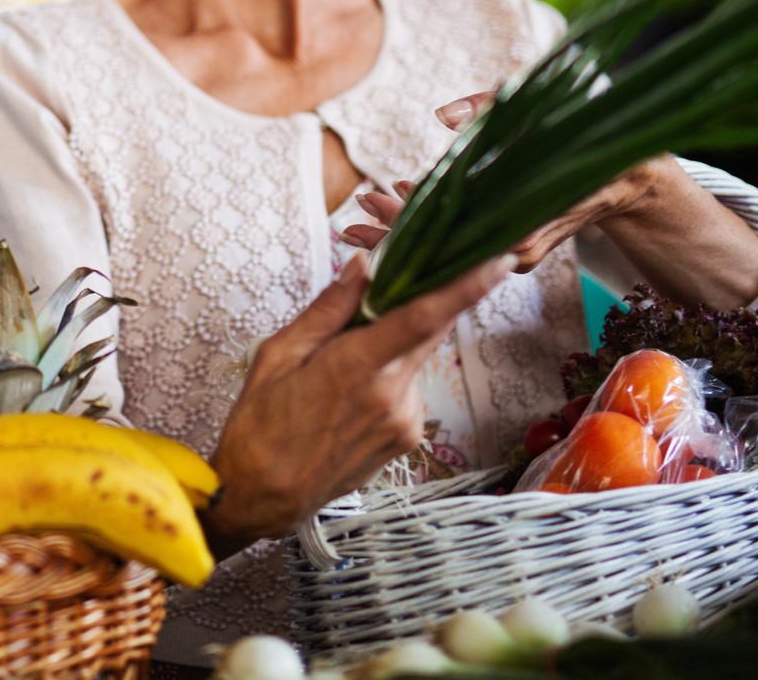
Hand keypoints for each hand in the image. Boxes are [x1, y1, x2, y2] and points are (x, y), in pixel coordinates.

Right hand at [205, 253, 512, 552]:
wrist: (265, 495)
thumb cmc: (260, 422)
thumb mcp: (278, 354)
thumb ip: (328, 309)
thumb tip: (362, 265)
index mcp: (355, 368)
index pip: (422, 318)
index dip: (465, 287)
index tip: (497, 262)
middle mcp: (391, 395)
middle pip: (429, 331)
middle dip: (427, 299)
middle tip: (404, 278)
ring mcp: (405, 420)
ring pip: (414, 357)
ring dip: (394, 341)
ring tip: (343, 359)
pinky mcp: (408, 437)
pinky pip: (407, 385)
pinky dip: (389, 372)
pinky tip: (350, 390)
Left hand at [337, 91, 655, 272]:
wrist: (632, 173)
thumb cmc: (589, 135)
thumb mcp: (544, 109)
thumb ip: (490, 105)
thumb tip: (442, 115)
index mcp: (517, 220)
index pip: (446, 224)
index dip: (403, 217)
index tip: (369, 205)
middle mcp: (513, 246)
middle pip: (440, 246)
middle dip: (391, 236)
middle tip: (347, 226)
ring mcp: (513, 250)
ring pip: (449, 247)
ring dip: (406, 235)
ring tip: (360, 222)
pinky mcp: (514, 246)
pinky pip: (466, 241)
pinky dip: (435, 227)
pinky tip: (405, 208)